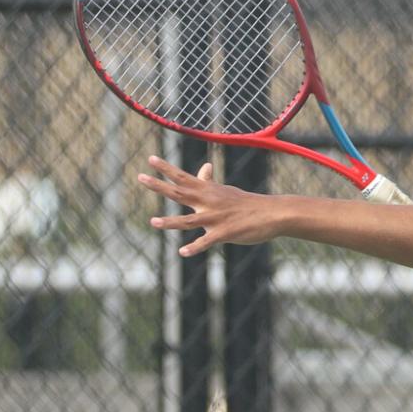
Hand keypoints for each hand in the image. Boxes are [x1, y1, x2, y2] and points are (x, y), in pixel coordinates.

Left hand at [136, 155, 277, 255]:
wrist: (272, 213)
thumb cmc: (247, 203)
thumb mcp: (226, 191)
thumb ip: (209, 182)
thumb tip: (204, 167)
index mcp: (208, 191)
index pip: (182, 177)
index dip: (165, 168)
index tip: (149, 159)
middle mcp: (208, 202)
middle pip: (179, 193)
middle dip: (159, 186)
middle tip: (140, 177)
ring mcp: (216, 218)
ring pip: (189, 221)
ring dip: (171, 222)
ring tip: (153, 222)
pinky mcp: (225, 233)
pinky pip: (206, 242)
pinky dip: (194, 248)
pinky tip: (182, 252)